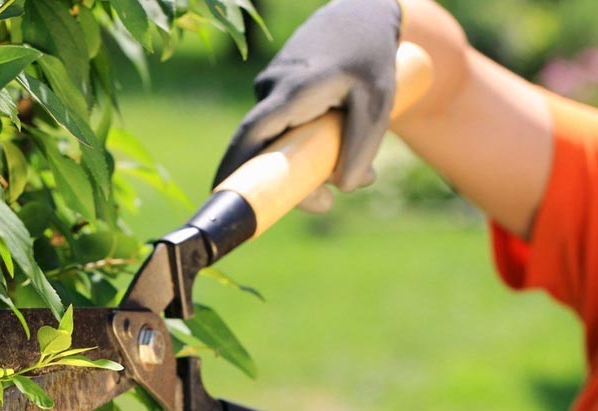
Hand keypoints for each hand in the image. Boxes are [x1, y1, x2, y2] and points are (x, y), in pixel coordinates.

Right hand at [212, 0, 402, 211]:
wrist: (360, 14)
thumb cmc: (370, 58)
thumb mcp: (378, 103)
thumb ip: (362, 146)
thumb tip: (345, 187)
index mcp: (292, 90)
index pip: (252, 133)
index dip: (234, 166)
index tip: (219, 195)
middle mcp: (273, 88)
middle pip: (263, 147)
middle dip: (284, 181)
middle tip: (325, 203)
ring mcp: (271, 87)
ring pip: (278, 139)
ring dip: (306, 162)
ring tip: (351, 170)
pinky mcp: (278, 91)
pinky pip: (283, 126)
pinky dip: (305, 144)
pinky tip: (338, 143)